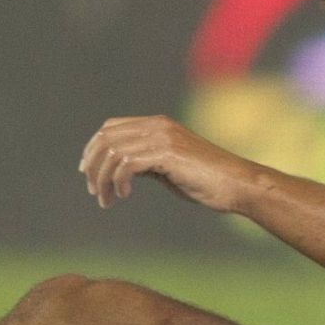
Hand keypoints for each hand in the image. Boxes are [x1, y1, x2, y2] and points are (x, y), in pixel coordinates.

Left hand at [79, 116, 253, 211]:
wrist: (236, 184)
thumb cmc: (207, 180)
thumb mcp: (169, 168)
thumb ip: (146, 162)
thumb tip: (121, 170)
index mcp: (157, 124)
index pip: (110, 127)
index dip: (93, 148)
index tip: (87, 172)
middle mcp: (157, 125)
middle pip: (105, 137)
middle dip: (92, 165)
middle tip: (94, 191)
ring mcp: (162, 137)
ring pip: (112, 151)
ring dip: (102, 179)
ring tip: (106, 200)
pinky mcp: (166, 153)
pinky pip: (126, 164)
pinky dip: (118, 181)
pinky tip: (124, 195)